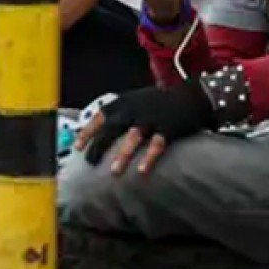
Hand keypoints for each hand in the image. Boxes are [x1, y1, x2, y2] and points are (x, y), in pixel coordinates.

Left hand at [78, 82, 217, 173]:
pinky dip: (149, 157)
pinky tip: (141, 171)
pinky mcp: (169, 128)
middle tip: (90, 163)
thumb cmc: (158, 103)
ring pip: (134, 136)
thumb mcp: (135, 100)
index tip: (78, 147)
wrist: (190, 96)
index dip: (88, 131)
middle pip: (113, 127)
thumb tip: (96, 133)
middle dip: (100, 145)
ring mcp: (152, 118)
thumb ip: (118, 113)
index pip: (101, 115)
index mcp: (125, 102)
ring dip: (123, 154)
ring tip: (114, 172)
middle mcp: (136, 109)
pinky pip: (157, 144)